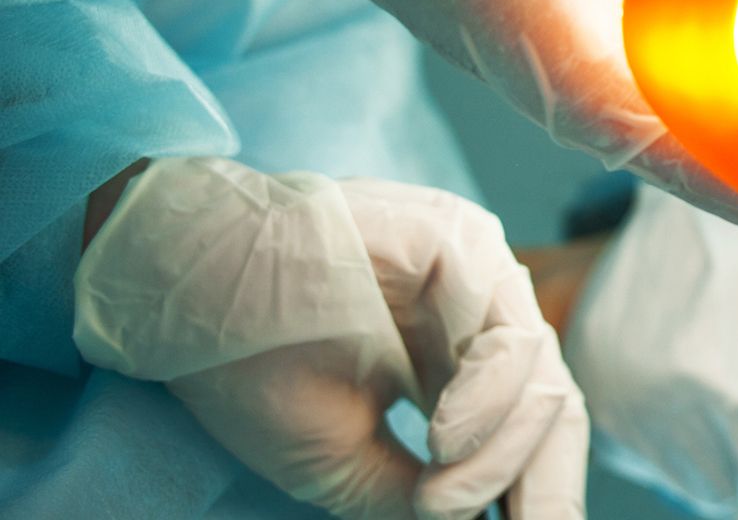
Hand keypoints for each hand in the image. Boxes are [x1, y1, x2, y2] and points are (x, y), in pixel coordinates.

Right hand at [73, 156, 587, 519]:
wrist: (186, 288)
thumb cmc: (255, 366)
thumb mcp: (345, 458)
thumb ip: (424, 491)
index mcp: (457, 360)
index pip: (525, 431)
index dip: (539, 495)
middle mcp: (481, 313)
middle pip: (549, 407)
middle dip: (546, 486)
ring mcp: (479, 276)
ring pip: (539, 378)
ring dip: (500, 453)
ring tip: (439, 487)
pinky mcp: (465, 245)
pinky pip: (510, 337)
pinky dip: (489, 401)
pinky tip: (444, 436)